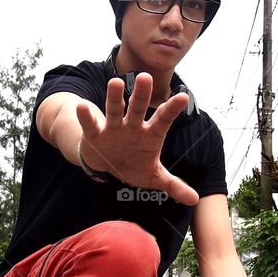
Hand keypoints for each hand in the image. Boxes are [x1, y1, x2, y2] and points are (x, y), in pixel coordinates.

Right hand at [76, 73, 199, 205]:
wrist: (107, 166)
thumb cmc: (134, 165)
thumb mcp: (154, 177)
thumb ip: (173, 185)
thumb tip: (194, 200)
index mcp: (150, 134)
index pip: (163, 119)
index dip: (172, 109)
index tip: (183, 96)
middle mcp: (133, 126)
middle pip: (138, 108)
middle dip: (141, 94)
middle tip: (145, 77)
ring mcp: (113, 128)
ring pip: (114, 110)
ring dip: (114, 97)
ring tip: (115, 82)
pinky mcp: (95, 134)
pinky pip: (91, 125)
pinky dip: (86, 117)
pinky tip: (83, 107)